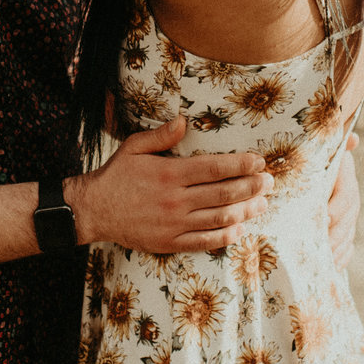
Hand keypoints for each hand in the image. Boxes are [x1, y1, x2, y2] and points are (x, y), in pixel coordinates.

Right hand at [63, 117, 270, 254]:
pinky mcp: (169, 243)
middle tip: (269, 182)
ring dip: (246, 211)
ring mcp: (173, 224)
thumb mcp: (134, 147)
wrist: (94, 210)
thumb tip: (184, 120)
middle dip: (252, 187)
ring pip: (220, 218)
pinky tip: (239, 228)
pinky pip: (204, 241)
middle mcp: (175, 199)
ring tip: (262, 203)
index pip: (215, 168)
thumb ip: (161, 135)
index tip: (259, 161)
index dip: (241, 164)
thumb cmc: (116, 175)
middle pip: (224, 193)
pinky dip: (226, 236)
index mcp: (169, 173)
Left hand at [326, 136, 362, 268]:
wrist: (328, 167)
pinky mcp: (345, 230)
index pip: (346, 198)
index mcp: (346, 183)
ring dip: (337, 250)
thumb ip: (338, 146)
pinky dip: (342, 258)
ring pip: (348, 237)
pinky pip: (348, 247)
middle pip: (347, 223)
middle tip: (321, 247)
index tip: (325, 217)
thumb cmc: (321, 159)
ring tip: (324, 260)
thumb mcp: (327, 153)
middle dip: (335, 236)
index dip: (336, 209)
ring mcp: (350, 218)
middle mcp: (351, 202)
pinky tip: (333, 267)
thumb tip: (352, 137)